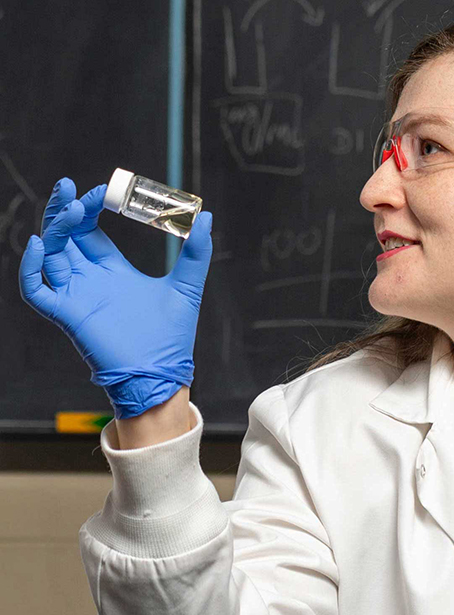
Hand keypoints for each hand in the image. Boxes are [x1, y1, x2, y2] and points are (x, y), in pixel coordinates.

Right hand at [18, 177, 212, 418]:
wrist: (162, 373)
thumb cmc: (172, 337)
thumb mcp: (187, 286)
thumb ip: (195, 252)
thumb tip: (205, 216)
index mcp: (112, 271)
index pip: (89, 231)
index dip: (89, 209)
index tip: (102, 191)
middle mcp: (89, 280)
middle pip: (64, 237)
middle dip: (63, 211)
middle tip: (69, 186)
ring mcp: (76, 296)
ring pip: (49, 255)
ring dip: (54, 230)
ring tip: (69, 208)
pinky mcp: (67, 315)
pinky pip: (36, 289)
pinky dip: (31, 267)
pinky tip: (42, 244)